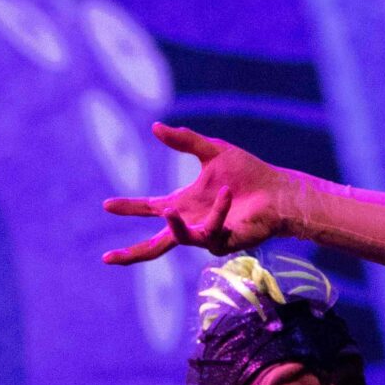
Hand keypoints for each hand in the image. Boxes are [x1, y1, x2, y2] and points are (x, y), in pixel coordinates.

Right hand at [101, 123, 293, 264]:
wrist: (278, 190)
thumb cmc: (248, 173)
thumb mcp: (213, 151)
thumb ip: (184, 140)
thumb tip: (155, 127)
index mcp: (184, 204)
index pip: (150, 208)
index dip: (129, 208)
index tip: (106, 205)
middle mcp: (192, 223)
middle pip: (155, 244)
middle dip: (131, 253)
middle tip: (107, 257)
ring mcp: (207, 236)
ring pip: (180, 237)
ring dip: (174, 224)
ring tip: (168, 210)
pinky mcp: (223, 243)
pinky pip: (210, 230)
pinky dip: (217, 211)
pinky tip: (226, 194)